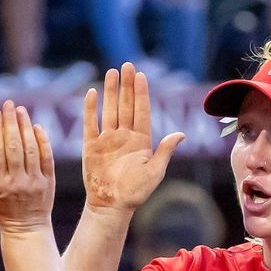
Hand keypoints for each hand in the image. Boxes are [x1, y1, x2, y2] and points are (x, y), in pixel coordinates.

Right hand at [0, 100, 54, 232]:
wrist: (26, 227)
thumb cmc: (4, 204)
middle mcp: (16, 182)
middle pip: (14, 146)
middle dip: (11, 122)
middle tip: (9, 105)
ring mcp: (34, 182)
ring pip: (31, 149)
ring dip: (26, 126)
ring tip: (21, 111)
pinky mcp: (49, 183)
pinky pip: (46, 157)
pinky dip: (42, 141)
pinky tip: (36, 127)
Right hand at [82, 62, 184, 216]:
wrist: (111, 205)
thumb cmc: (135, 192)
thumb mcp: (155, 172)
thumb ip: (165, 151)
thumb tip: (181, 134)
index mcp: (141, 141)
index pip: (142, 111)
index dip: (142, 93)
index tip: (141, 76)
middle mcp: (124, 136)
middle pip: (126, 105)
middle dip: (127, 85)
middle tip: (127, 65)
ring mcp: (107, 139)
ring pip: (109, 109)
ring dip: (111, 91)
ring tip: (112, 72)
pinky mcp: (91, 146)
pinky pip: (90, 123)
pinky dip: (90, 108)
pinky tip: (92, 93)